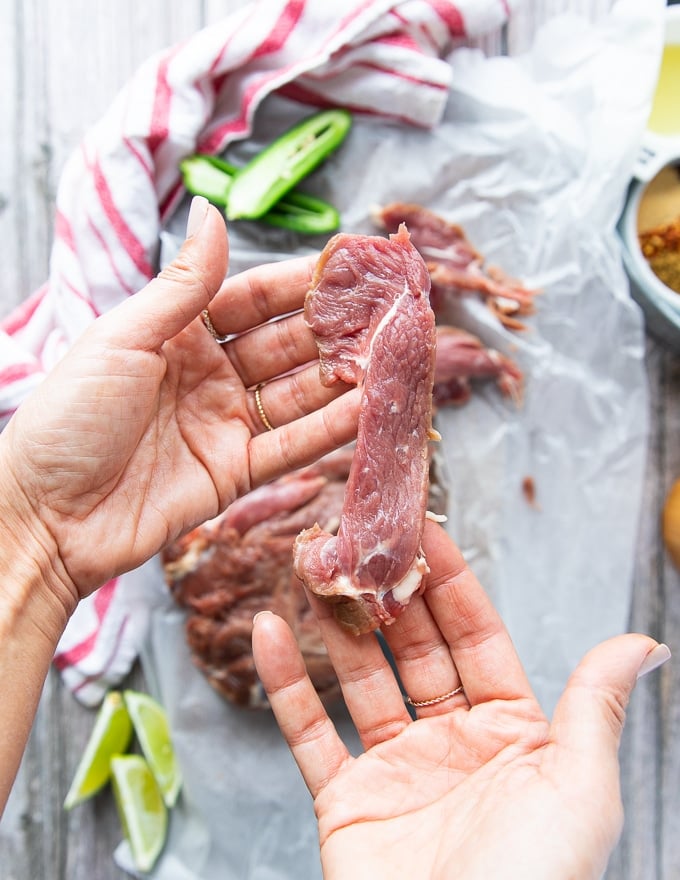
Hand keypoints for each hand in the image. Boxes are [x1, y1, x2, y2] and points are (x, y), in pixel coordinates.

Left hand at [0, 198, 358, 607]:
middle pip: (285, 345)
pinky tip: (366, 410)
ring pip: (298, 394)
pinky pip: (291, 446)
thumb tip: (213, 214)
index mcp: (178, 334)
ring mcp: (226, 425)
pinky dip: (329, 430)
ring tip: (390, 359)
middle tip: (386, 314)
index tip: (349, 266)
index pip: (253, 299)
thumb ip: (183, 286)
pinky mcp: (236, 473)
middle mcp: (210, 375)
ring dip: (342, 378)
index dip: (300, 283)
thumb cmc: (69, 419)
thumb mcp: (124, 339)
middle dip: (335, 330)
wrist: (46, 515)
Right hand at [252, 521, 668, 879]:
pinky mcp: (346, 801)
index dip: (449, 580)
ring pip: (360, 677)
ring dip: (334, 623)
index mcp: (512, 731)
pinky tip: (270, 631)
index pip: (474, 634)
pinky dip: (285, 682)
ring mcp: (396, 769)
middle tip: (357, 537)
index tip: (424, 528)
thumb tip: (645, 642)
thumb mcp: (579, 786)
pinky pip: (309, 732)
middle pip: (413, 647)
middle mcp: (453, 742)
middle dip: (387, 592)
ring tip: (311, 567)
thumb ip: (595, 705)